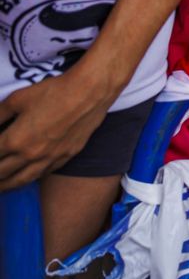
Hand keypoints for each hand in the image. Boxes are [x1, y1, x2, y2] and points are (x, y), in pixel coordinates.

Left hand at [0, 69, 118, 188]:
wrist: (90, 92)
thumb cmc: (53, 91)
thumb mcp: (17, 99)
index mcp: (15, 140)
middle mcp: (30, 155)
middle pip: (2, 173)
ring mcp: (50, 158)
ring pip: (22, 180)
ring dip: (6, 185)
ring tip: (0, 187)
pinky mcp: (67, 156)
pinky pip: (44, 173)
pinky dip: (30, 178)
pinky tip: (26, 177)